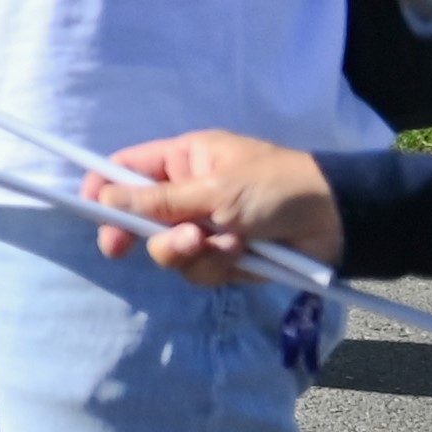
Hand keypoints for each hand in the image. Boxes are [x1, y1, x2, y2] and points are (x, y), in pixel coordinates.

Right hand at [92, 129, 345, 285]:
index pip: (126, 170)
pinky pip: (200, 270)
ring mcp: (207, 228)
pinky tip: (244, 254)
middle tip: (123, 248)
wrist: (340, 221)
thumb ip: (157, 201)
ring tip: (223, 243)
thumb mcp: (214, 191)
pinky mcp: (226, 258)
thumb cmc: (276, 187)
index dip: (103, 189)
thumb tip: (102, 197)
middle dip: (143, 233)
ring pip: (169, 251)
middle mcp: (188, 194)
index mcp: (182, 161)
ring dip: (189, 252)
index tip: (91, 212)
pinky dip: (218, 265)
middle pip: (139, 218)